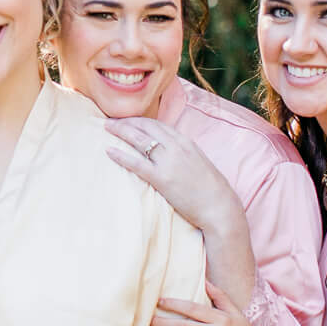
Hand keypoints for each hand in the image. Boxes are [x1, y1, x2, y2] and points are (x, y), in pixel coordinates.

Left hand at [104, 117, 245, 240]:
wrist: (219, 206)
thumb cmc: (210, 188)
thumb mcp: (198, 162)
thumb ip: (182, 153)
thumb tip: (168, 151)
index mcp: (186, 141)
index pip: (158, 124)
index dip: (140, 120)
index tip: (127, 119)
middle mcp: (177, 147)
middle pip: (146, 127)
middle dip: (127, 121)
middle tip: (112, 120)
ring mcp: (169, 161)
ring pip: (139, 139)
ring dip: (121, 131)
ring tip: (107, 127)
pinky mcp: (162, 178)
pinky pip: (137, 163)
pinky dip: (121, 155)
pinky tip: (109, 151)